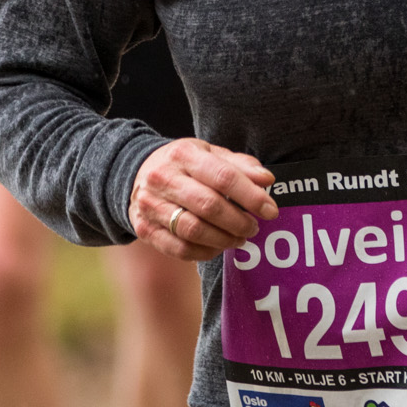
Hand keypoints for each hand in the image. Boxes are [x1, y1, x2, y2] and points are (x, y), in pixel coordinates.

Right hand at [128, 138, 278, 261]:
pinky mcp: (145, 229)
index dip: (251, 196)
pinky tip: (217, 246)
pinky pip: (180, 248)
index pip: (223, 177)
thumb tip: (266, 180)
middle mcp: (162, 178)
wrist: (136, 172)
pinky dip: (204, 252)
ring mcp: (150, 205)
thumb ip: (239, 166)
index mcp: (183, 154)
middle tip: (254, 227)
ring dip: (224, 239)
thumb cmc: (184, 165)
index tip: (270, 210)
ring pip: (194, 230)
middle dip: (239, 221)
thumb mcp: (209, 154)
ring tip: (239, 238)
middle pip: (209, 206)